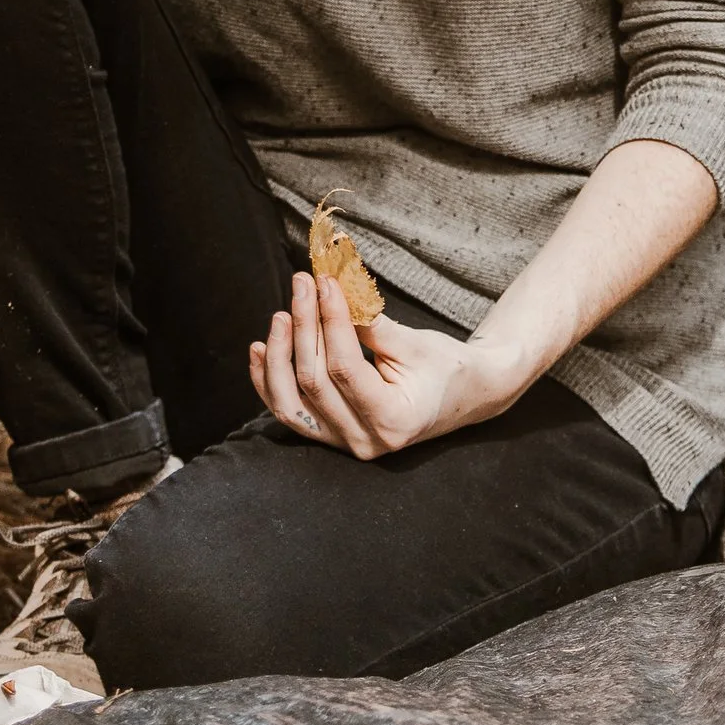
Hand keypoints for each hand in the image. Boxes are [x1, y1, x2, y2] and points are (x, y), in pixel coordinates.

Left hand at [248, 272, 533, 458]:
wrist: (464, 395)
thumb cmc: (445, 368)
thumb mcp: (416, 344)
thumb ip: (371, 325)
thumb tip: (330, 292)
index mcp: (393, 421)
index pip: (344, 368)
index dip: (329, 321)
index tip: (324, 282)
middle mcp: (365, 441)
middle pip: (315, 382)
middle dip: (305, 326)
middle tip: (302, 283)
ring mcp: (344, 443)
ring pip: (292, 403)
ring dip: (280, 355)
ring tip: (281, 314)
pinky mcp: (331, 435)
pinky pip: (289, 412)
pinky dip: (268, 381)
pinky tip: (260, 347)